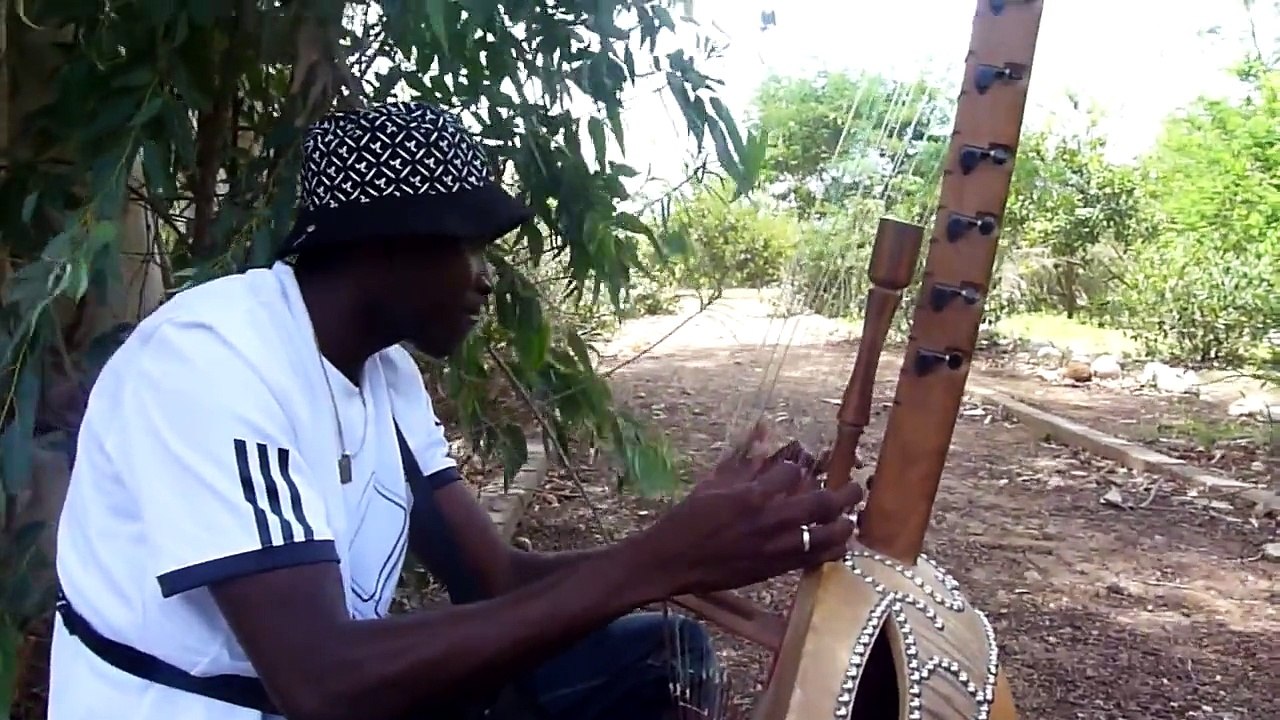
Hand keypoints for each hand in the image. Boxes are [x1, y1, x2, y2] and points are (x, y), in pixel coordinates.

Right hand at [637, 435, 862, 596]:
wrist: (673, 561)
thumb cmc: (686, 520)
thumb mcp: (712, 485)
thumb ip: (742, 467)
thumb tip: (761, 441)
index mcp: (752, 495)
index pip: (792, 472)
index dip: (797, 469)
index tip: (797, 470)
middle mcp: (770, 521)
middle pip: (823, 503)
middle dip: (845, 493)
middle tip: (857, 487)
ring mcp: (776, 548)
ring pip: (827, 536)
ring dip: (845, 526)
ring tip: (852, 519)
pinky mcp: (775, 569)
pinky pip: (814, 560)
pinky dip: (830, 551)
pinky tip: (837, 546)